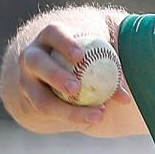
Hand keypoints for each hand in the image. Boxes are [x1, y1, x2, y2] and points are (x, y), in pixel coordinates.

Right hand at [15, 23, 132, 128]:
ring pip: (41, 99)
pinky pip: (49, 113)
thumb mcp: (99, 53)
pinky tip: (92, 119)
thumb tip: (126, 96)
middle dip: (56, 76)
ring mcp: (27, 81)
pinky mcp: (31, 101)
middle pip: (38, 63)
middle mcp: (32, 57)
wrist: (59, 69)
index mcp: (50, 37)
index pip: (54, 33)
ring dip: (68, 110)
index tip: (81, 56)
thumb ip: (114, 65)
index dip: (65, 44)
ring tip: (97, 116)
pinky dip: (72, 118)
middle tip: (77, 88)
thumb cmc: (89, 55)